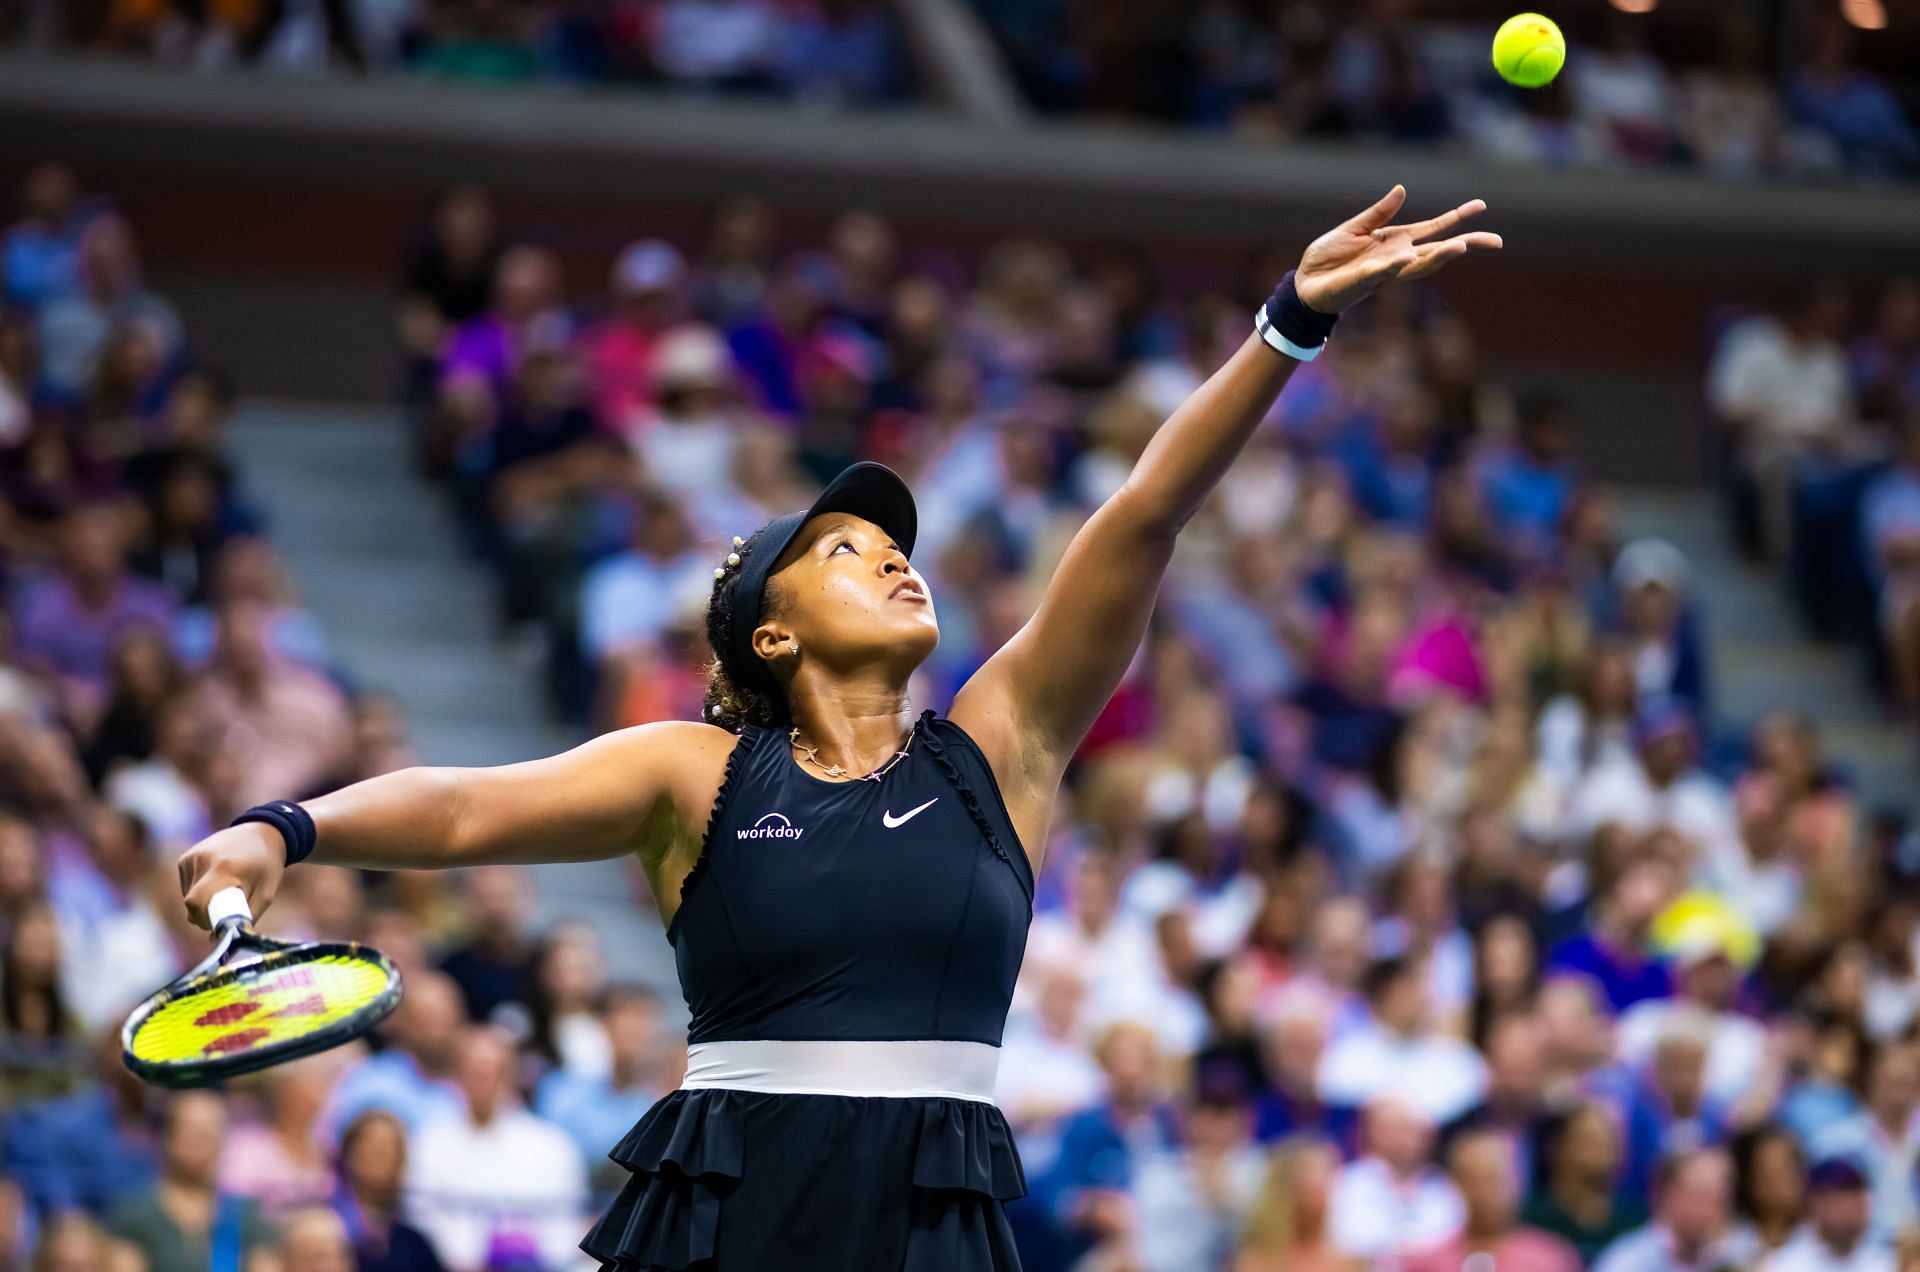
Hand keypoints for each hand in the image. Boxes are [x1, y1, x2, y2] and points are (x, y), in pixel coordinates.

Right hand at [176, 823, 286, 928]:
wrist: (263, 832)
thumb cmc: (268, 866)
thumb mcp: (266, 894)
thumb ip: (245, 918)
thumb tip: (217, 939)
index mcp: (224, 867)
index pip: (198, 903)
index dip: (206, 920)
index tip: (221, 923)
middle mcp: (203, 859)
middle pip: (192, 904)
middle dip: (206, 916)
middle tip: (230, 910)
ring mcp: (191, 857)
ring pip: (188, 898)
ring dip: (204, 904)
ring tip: (228, 889)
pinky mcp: (185, 858)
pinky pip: (187, 887)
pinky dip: (200, 892)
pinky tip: (218, 881)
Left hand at [1294, 185, 1501, 314]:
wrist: (1304, 284)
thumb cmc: (1329, 258)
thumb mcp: (1354, 228)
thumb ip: (1379, 213)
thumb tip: (1402, 189)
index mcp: (1397, 242)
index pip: (1434, 228)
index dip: (1457, 217)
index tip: (1481, 205)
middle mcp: (1397, 258)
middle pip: (1440, 251)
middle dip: (1467, 244)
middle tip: (1496, 240)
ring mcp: (1384, 271)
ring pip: (1419, 266)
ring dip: (1440, 257)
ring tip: (1462, 246)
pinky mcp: (1364, 280)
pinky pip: (1383, 272)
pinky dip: (1394, 266)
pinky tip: (1406, 257)